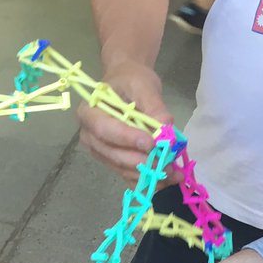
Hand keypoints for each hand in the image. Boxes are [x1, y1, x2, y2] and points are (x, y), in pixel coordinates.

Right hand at [78, 62, 176, 185]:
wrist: (127, 84)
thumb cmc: (131, 81)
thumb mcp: (144, 86)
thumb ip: (154, 106)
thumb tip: (165, 126)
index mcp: (89, 113)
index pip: (104, 129)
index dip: (126, 138)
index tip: (151, 143)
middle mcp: (89, 136)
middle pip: (112, 153)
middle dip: (140, 161)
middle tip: (167, 163)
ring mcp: (100, 151)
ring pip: (121, 168)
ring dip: (147, 174)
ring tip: (173, 174)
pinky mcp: (113, 161)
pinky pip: (127, 175)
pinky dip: (146, 180)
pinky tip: (166, 181)